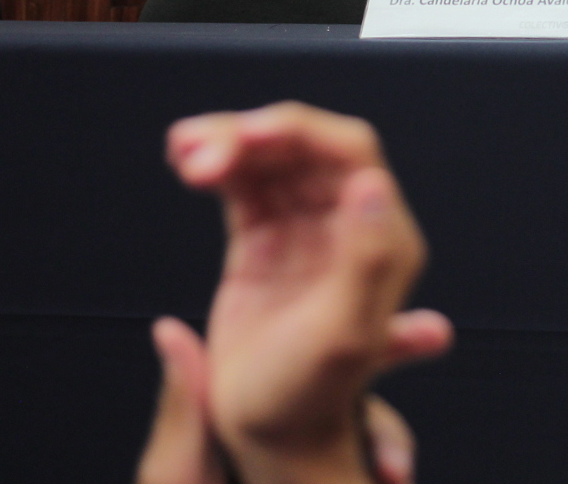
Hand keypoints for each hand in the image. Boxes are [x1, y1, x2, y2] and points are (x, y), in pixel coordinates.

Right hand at [159, 103, 453, 483]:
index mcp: (382, 238)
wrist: (269, 435)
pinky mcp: (264, 240)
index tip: (252, 133)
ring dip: (227, 145)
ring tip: (186, 156)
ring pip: (271, 160)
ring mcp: (304, 229)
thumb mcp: (346, 335)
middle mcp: (348, 224)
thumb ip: (367, 258)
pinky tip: (187, 160)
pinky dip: (216, 164)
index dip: (302, 132)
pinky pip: (244, 184)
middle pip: (304, 148)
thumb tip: (372, 184)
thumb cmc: (313, 396)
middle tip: (204, 153)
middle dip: (253, 136)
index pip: (351, 154)